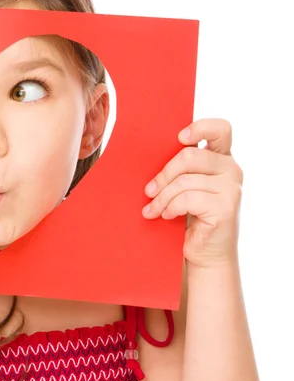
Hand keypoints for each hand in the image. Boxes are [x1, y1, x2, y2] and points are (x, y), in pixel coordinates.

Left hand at [141, 118, 242, 267]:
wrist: (205, 253)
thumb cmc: (190, 216)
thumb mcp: (185, 186)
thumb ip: (181, 168)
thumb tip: (150, 152)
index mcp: (221, 158)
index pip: (221, 129)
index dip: (200, 127)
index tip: (179, 138)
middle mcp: (231, 169)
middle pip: (189, 156)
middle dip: (163, 175)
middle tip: (148, 192)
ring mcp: (232, 188)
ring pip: (184, 181)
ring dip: (161, 197)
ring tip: (152, 209)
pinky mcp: (226, 207)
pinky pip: (187, 199)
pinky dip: (170, 207)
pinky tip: (167, 216)